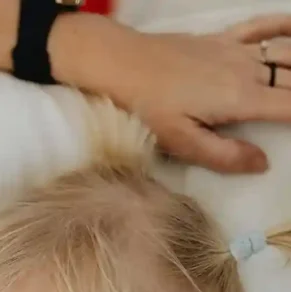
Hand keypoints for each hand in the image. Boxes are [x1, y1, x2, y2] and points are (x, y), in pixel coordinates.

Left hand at [53, 13, 290, 172]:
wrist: (120, 63)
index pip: (290, 107)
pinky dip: (285, 26)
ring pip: (285, 53)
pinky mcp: (222, 38)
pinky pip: (262, 26)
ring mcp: (235, 50)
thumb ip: (225, 155)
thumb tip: (263, 163)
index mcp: (241, 99)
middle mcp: (246, 70)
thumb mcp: (182, 143)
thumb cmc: (147, 108)